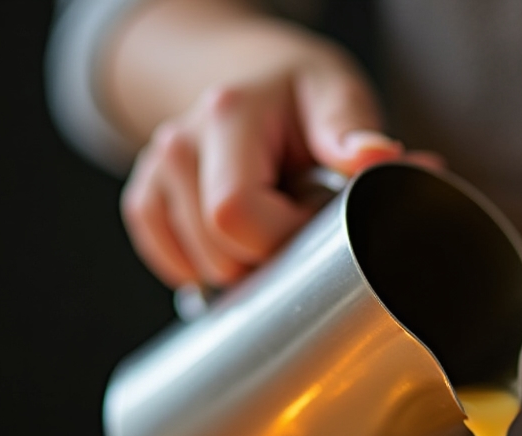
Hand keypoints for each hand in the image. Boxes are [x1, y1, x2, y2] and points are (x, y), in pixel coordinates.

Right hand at [120, 51, 416, 286]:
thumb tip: (374, 154)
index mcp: (227, 114)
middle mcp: (181, 142)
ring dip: (245, 262)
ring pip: (200, 267)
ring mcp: (159, 171)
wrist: (255, 81)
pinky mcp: (147, 197)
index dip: (285, 236)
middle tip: (296, 218)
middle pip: (218, 253)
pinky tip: (238, 240)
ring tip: (270, 219)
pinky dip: (210, 268)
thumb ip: (352, 128)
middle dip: (270, 255)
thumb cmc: (301, 97)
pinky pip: (172, 263)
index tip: (315, 217)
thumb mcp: (337, 95)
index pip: (236, 215)